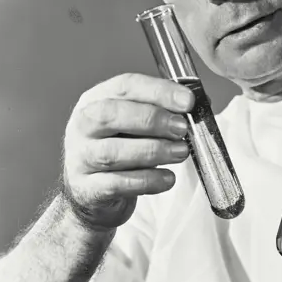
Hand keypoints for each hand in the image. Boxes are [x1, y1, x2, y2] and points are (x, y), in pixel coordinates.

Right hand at [62, 73, 194, 231]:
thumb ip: (163, 111)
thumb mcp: (136, 125)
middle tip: (182, 128)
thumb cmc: (120, 152)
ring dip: (153, 150)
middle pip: (111, 114)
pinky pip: (116, 184)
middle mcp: (83, 126)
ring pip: (112, 152)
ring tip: (180, 152)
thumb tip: (200, 104)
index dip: (159, 91)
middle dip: (152, 119)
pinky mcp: (87, 189)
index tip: (187, 101)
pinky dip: (147, 180)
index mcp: (96, 100)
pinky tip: (167, 178)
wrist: (94, 195)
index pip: (125, 86)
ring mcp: (81, 158)